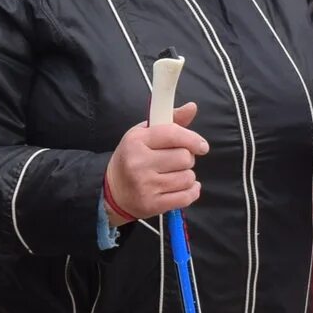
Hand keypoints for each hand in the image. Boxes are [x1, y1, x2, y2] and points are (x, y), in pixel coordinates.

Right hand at [106, 103, 206, 219]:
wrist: (112, 191)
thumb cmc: (132, 158)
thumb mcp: (144, 134)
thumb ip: (170, 120)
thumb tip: (192, 107)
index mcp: (137, 140)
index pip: (174, 134)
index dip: (193, 139)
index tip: (201, 145)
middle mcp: (139, 163)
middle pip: (184, 157)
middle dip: (187, 158)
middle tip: (177, 161)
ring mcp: (145, 186)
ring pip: (187, 177)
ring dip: (187, 175)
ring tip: (174, 174)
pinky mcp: (152, 205)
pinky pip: (186, 197)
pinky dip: (191, 191)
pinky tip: (183, 187)